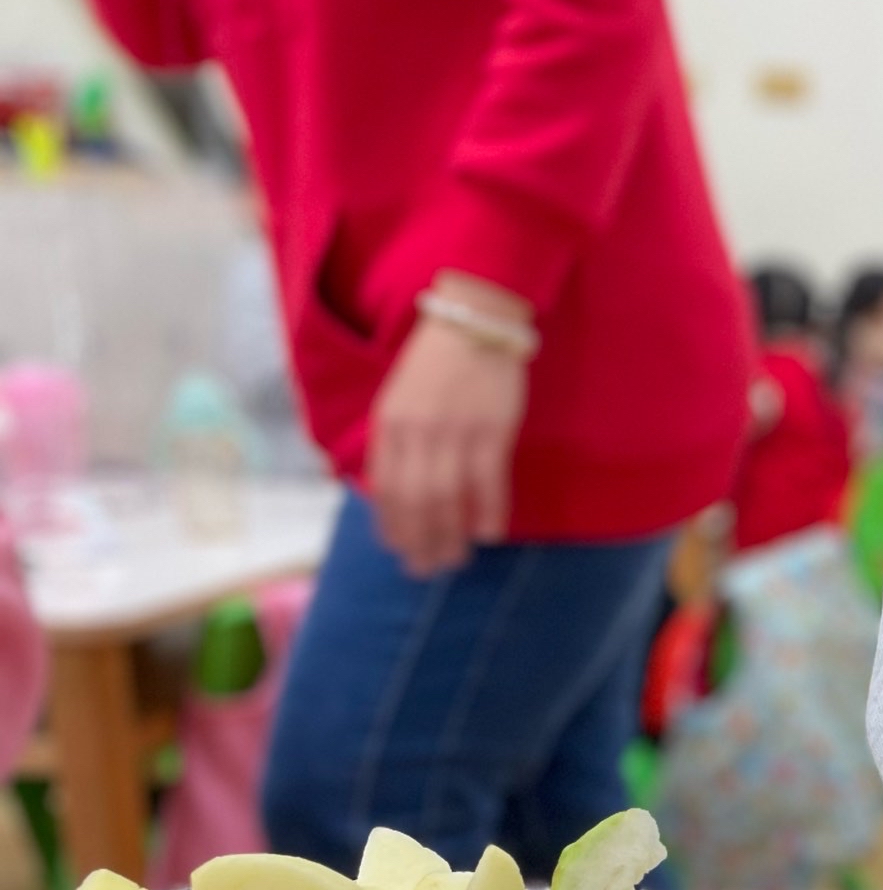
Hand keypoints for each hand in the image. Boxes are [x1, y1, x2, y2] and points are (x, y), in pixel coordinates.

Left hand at [369, 284, 529, 577]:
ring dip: (450, 536)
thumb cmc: (439, 360)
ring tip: (456, 560)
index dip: (391, 525)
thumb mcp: (402, 396)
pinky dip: (488, 512)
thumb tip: (397, 488)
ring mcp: (454, 432)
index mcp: (390, 423)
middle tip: (428, 568)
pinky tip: (489, 533)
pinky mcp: (490, 430)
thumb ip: (398, 439)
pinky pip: (487, 482)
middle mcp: (416, 432)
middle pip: (414, 502)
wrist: (475, 320)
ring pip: (447, 499)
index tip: (399, 550)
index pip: (385, 487)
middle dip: (419, 541)